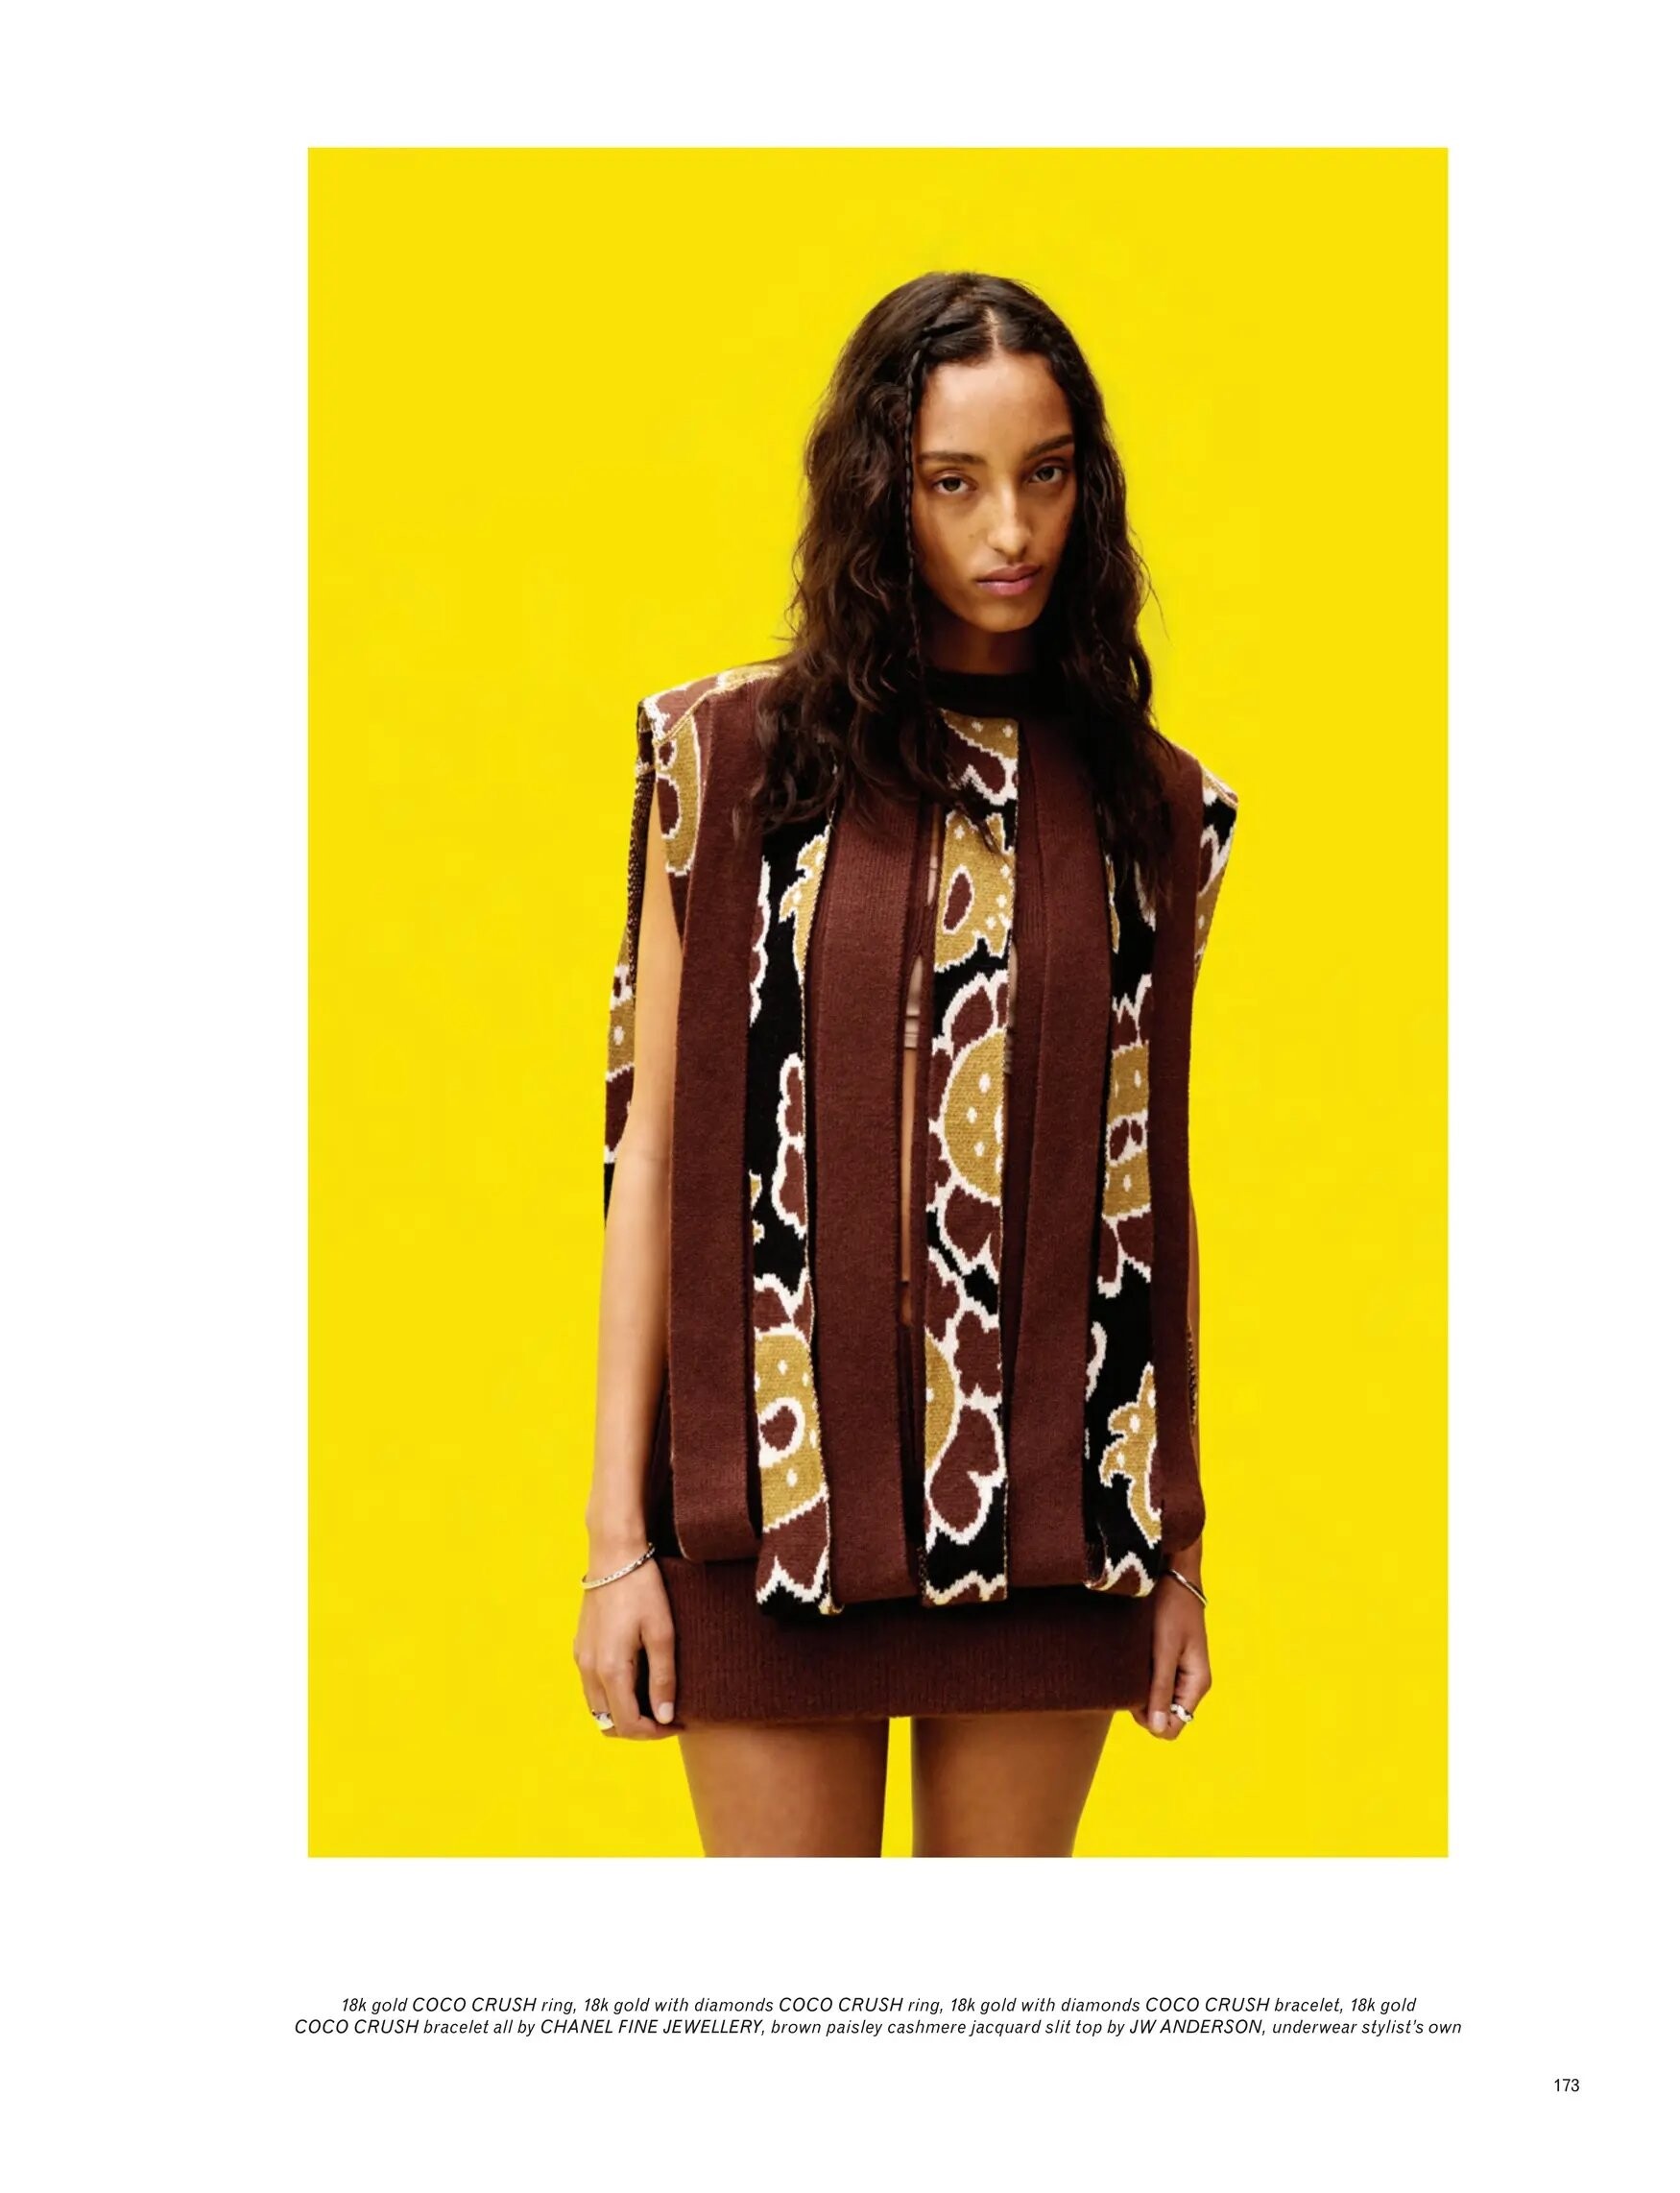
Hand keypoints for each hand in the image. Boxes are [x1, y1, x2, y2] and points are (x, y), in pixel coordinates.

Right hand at [572, 1550, 679, 1738]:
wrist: (615, 1554)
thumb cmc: (643, 1589)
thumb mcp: (662, 1633)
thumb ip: (663, 1678)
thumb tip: (665, 1717)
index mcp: (610, 1669)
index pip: (629, 1724)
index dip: (655, 1733)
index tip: (678, 1723)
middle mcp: (589, 1669)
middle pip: (609, 1724)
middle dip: (638, 1728)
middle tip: (667, 1715)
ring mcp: (581, 1659)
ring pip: (598, 1710)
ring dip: (623, 1714)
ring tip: (653, 1700)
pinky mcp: (580, 1648)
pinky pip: (592, 1688)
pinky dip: (612, 1697)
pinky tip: (636, 1681)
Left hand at [1129, 1570, 1210, 1740]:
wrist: (1171, 1572)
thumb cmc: (1170, 1606)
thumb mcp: (1163, 1649)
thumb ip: (1161, 1688)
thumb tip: (1157, 1729)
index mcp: (1197, 1683)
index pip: (1173, 1726)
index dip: (1150, 1719)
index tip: (1134, 1692)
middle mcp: (1190, 1682)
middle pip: (1161, 1715)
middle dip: (1142, 1702)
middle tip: (1129, 1670)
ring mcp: (1178, 1671)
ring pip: (1153, 1699)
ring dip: (1138, 1686)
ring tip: (1131, 1659)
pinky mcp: (1166, 1660)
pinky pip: (1150, 1682)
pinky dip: (1138, 1674)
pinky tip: (1131, 1655)